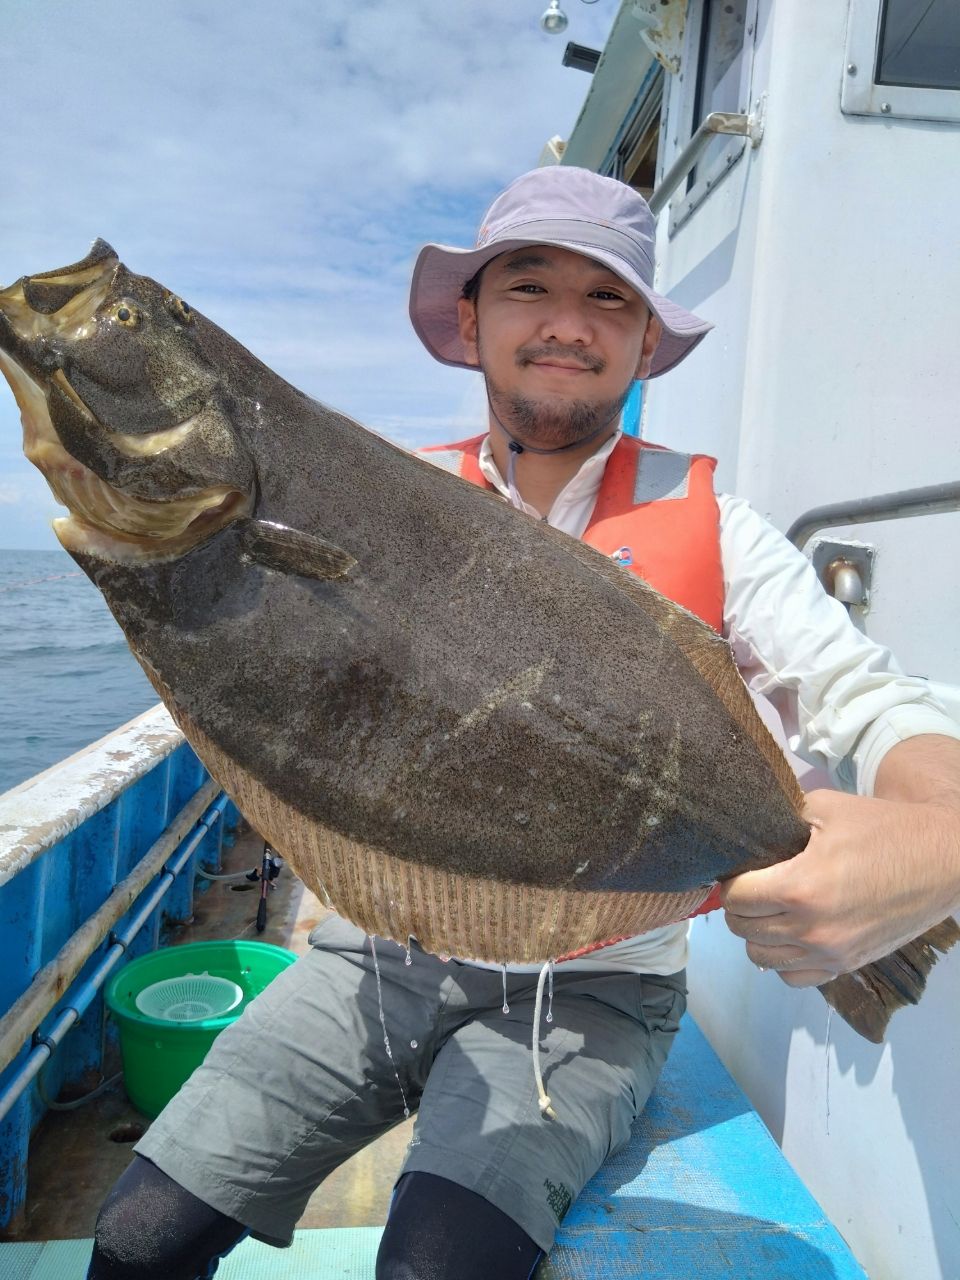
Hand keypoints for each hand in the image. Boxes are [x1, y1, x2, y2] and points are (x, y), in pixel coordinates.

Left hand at [720, 788, 959, 986]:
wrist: (941, 860)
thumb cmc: (884, 829)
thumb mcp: (827, 808)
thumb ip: (781, 820)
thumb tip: (747, 831)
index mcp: (802, 887)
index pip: (736, 897)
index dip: (730, 881)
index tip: (739, 871)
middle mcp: (812, 929)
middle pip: (743, 928)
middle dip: (740, 905)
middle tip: (752, 886)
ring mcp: (830, 953)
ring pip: (762, 958)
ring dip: (757, 934)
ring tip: (770, 910)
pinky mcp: (847, 966)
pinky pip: (793, 977)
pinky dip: (783, 959)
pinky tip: (792, 934)